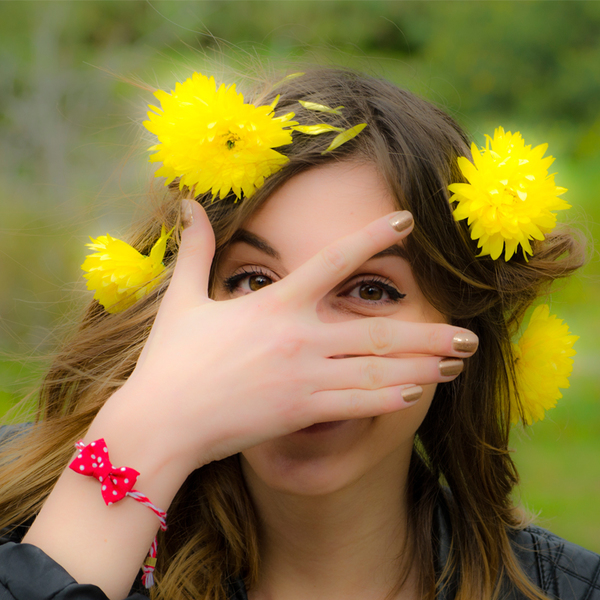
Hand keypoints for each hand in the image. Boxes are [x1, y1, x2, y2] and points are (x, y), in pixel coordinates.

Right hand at [92, 201, 476, 478]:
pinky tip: (418, 393)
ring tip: (456, 364)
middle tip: (469, 333)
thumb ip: (195, 251)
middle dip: (428, 332)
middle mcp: (300, 337)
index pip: (334, 260)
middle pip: (379, 330)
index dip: (373, 236)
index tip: (407, 221)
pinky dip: (392, 398)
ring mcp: (305, 377)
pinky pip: (358, 404)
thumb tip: (186, 205)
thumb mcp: (182, 299)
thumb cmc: (170, 361)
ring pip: (378, 371)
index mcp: (276, 303)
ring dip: (422, 367)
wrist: (160, 422)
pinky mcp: (301, 411)